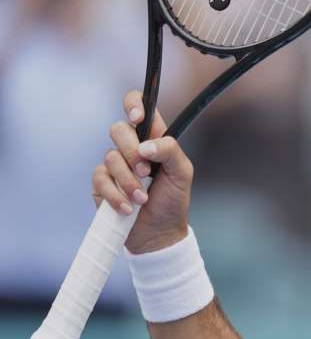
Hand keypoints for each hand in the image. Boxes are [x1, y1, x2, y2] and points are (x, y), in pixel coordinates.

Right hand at [92, 91, 194, 253]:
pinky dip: (115, 195)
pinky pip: (100, 179)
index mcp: (153, 138)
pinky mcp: (101, 183)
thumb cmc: (173, 200)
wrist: (158, 233)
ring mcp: (114, 165)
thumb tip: (144, 145)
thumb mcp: (182, 173)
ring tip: (142, 198)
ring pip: (110, 157)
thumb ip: (170, 151)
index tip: (138, 117)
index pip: (139, 107)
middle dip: (131, 151)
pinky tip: (128, 207)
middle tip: (146, 172)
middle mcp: (131, 147)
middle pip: (118, 129)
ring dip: (128, 181)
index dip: (134, 104)